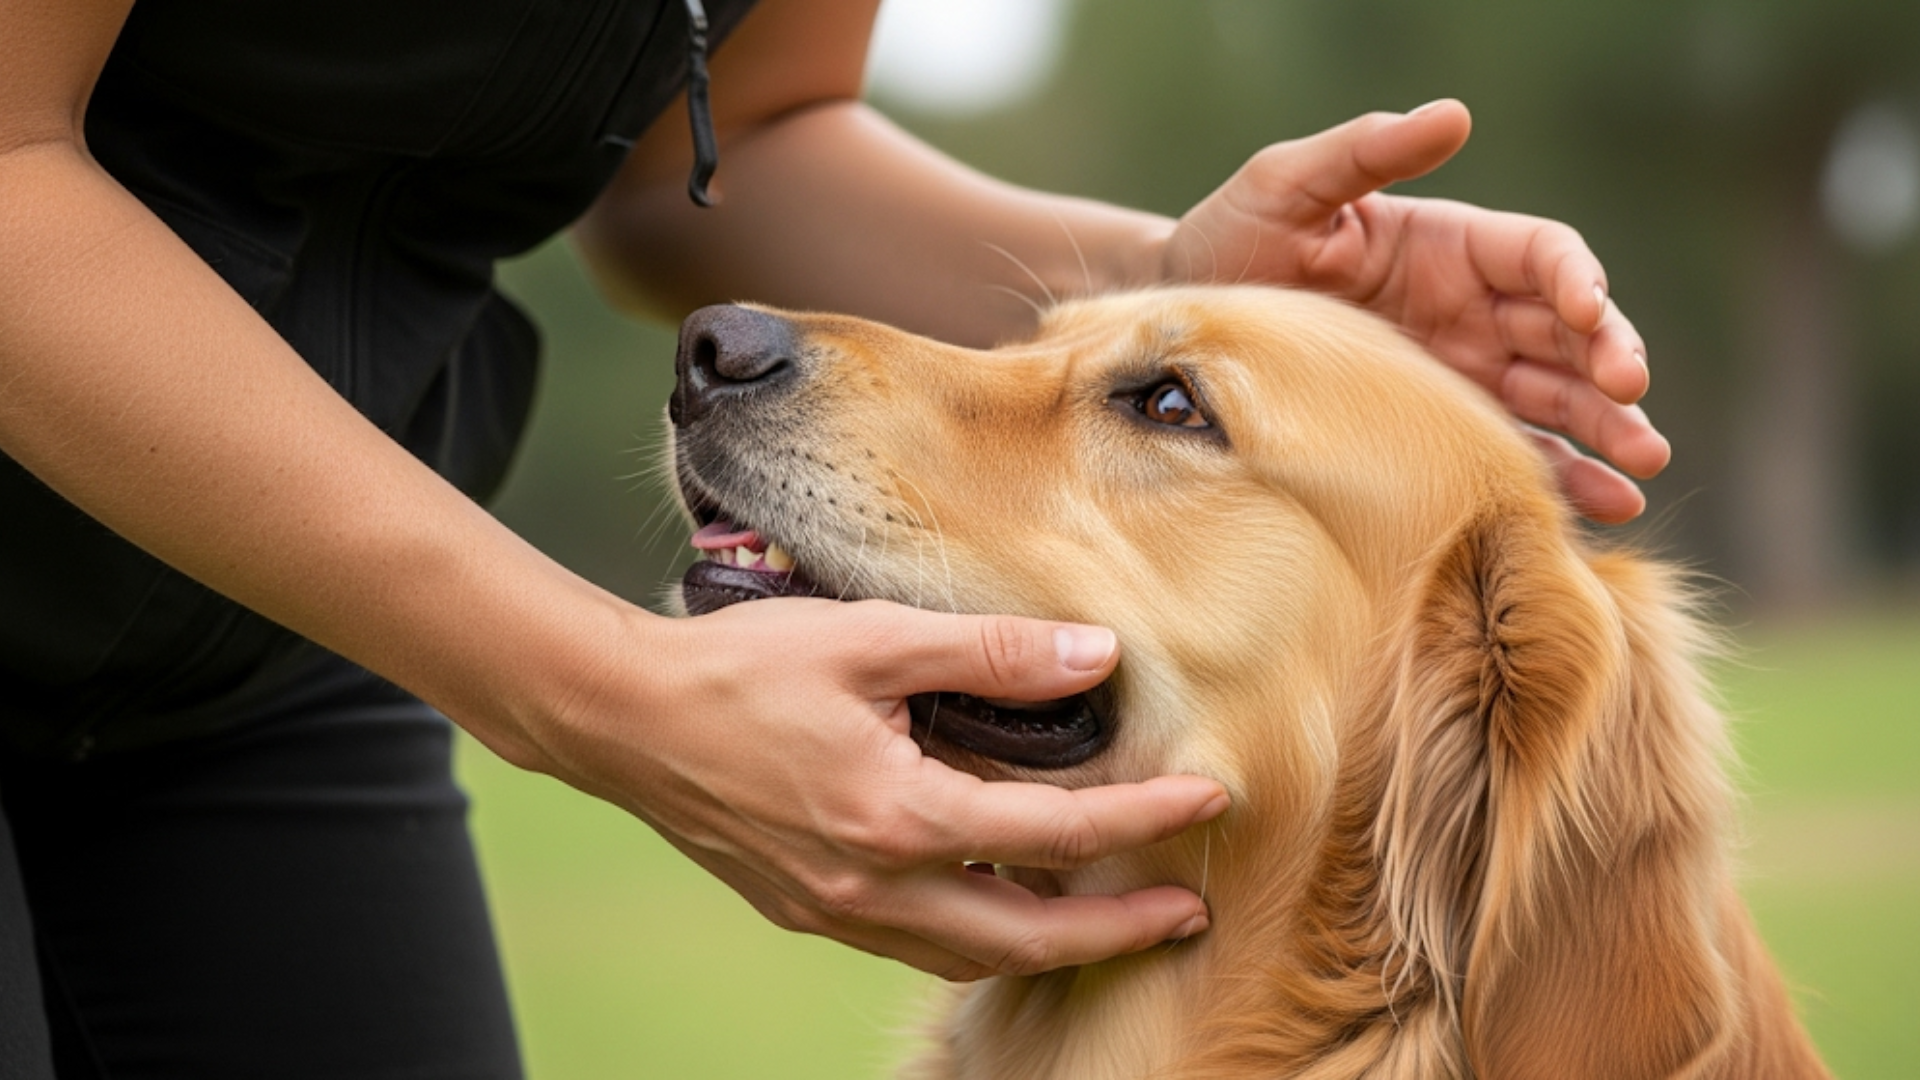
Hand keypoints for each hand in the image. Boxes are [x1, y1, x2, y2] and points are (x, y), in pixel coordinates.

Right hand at [530, 597, 1227, 980]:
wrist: (621, 717)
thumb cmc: (741, 668)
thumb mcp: (872, 638)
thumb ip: (989, 652)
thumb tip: (1094, 657)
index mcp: (899, 817)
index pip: (1054, 833)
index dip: (1143, 818)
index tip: (1207, 799)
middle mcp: (872, 885)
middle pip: (1024, 938)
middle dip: (1115, 930)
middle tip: (1185, 913)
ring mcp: (835, 908)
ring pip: (965, 955)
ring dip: (1043, 942)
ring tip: (1102, 913)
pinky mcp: (806, 908)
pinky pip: (910, 943)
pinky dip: (971, 935)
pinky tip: (991, 899)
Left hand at [1162, 100, 1669, 523]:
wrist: (1182, 327)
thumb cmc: (1231, 240)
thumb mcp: (1286, 187)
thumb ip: (1364, 152)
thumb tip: (1453, 114)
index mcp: (1448, 245)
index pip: (1540, 254)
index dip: (1575, 278)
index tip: (1586, 308)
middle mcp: (1469, 309)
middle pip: (1566, 332)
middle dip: (1609, 363)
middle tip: (1632, 399)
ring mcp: (1459, 375)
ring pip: (1555, 399)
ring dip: (1605, 429)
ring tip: (1644, 466)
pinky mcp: (1436, 430)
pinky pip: (1511, 452)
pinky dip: (1561, 477)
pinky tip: (1607, 505)